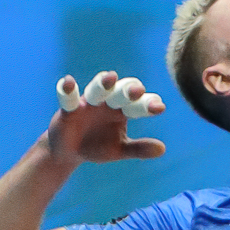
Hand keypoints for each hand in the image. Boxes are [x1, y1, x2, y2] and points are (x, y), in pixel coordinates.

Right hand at [44, 71, 167, 163]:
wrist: (69, 152)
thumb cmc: (97, 145)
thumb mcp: (119, 149)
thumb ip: (139, 149)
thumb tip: (162, 149)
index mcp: (122, 110)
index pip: (138, 104)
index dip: (148, 104)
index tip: (160, 108)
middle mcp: (107, 102)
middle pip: (120, 91)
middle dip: (129, 90)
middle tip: (139, 90)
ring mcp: (88, 103)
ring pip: (97, 90)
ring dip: (103, 84)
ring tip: (111, 76)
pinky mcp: (68, 109)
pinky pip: (68, 97)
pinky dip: (67, 89)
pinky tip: (68, 81)